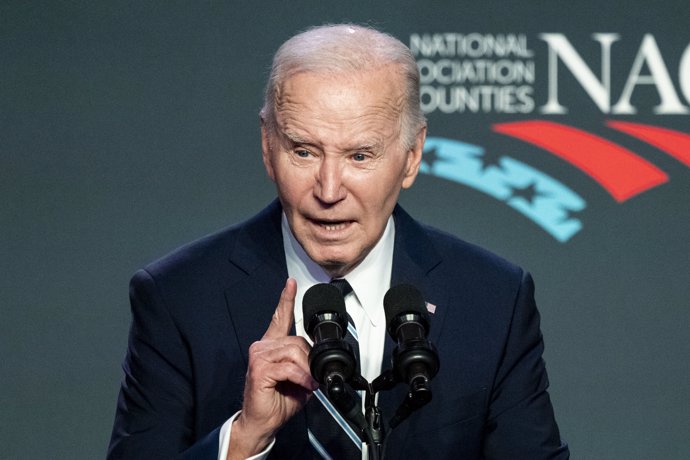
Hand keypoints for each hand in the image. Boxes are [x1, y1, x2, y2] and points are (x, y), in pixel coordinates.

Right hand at [229, 278, 317, 458]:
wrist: (262, 422)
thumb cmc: (277, 401)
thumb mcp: (299, 379)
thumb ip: (307, 364)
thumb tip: (321, 360)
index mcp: (272, 346)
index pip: (279, 317)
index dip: (286, 299)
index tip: (291, 283)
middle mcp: (263, 347)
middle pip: (296, 340)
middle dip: (311, 360)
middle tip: (314, 377)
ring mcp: (259, 357)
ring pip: (294, 352)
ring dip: (307, 370)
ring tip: (309, 383)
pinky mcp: (259, 369)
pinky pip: (288, 367)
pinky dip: (301, 377)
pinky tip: (304, 385)